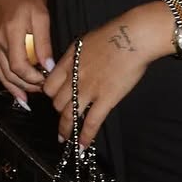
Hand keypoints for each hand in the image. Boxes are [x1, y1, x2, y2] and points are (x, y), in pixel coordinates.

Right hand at [0, 0, 53, 105]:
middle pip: (10, 73)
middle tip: (42, 90)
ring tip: (28, 99)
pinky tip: (16, 91)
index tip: (46, 80)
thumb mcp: (41, 18)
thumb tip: (49, 67)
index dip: (33, 78)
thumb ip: (44, 43)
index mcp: (11, 32)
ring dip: (15, 87)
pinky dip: (6, 81)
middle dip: (27, 85)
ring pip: (1, 74)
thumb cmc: (27, 0)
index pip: (19, 65)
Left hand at [43, 16, 150, 152]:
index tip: (56, 99)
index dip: (51, 95)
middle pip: (56, 102)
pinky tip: (81, 147)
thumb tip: (70, 67)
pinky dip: (84, 137)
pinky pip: (91, 123)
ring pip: (68, 115)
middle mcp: (74, 78)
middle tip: (65, 116)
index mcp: (68, 62)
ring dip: (65, 130)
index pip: (48, 86)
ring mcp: (89, 90)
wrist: (132, 37)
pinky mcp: (106, 99)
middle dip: (59, 111)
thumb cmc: (113, 34)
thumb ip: (74, 58)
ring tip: (64, 139)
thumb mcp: (84, 42)